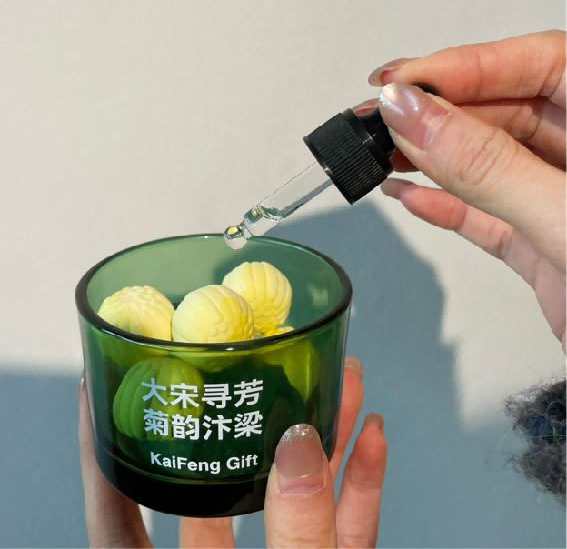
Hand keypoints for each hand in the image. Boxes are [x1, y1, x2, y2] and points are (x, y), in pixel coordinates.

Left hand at [78, 356, 386, 547]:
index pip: (115, 509)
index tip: (99, 382)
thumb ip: (294, 535)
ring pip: (289, 497)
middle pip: (218, 481)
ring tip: (332, 378)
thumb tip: (301, 446)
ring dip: (318, 433)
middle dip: (242, 411)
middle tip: (245, 357)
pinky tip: (369, 436)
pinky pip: (343, 528)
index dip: (101, 441)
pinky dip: (359, 483)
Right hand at [361, 29, 566, 354]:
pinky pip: (489, 214)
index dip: (467, 65)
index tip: (405, 81)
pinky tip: (409, 195)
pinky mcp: (547, 245)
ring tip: (381, 151)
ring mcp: (565, 201)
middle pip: (507, 109)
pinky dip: (447, 206)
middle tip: (382, 116)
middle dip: (439, 112)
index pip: (542, 63)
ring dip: (432, 158)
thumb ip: (487, 166)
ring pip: (491, 162)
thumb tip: (414, 114)